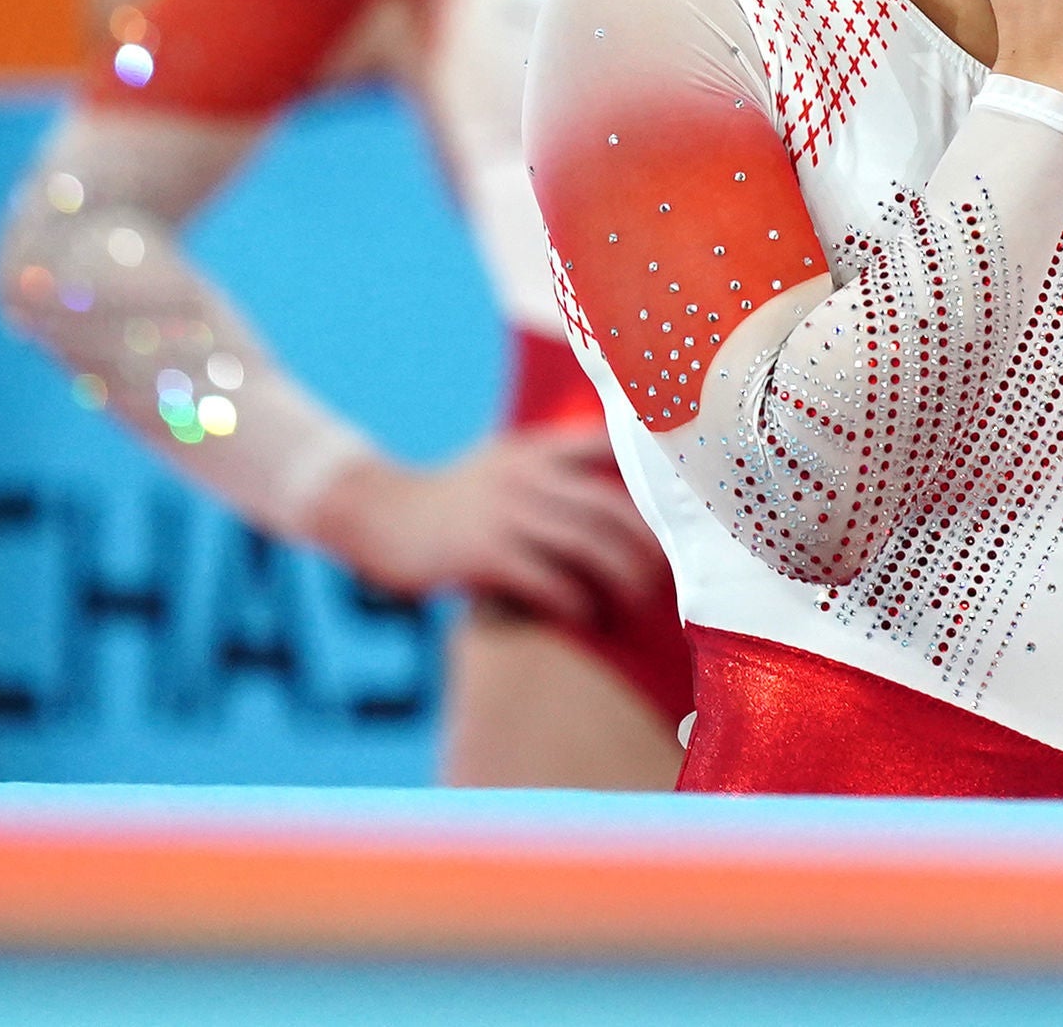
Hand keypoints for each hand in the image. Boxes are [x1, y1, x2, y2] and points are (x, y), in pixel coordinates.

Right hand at [305, 424, 659, 617]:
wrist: (376, 514)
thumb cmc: (450, 496)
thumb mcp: (502, 460)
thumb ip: (555, 462)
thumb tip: (622, 470)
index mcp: (536, 450)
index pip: (610, 445)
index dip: (653, 472)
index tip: (687, 500)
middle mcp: (527, 476)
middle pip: (611, 506)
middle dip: (647, 542)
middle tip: (669, 572)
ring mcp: (505, 513)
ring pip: (586, 543)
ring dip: (620, 575)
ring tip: (638, 599)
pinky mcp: (482, 554)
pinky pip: (546, 579)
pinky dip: (575, 599)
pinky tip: (589, 616)